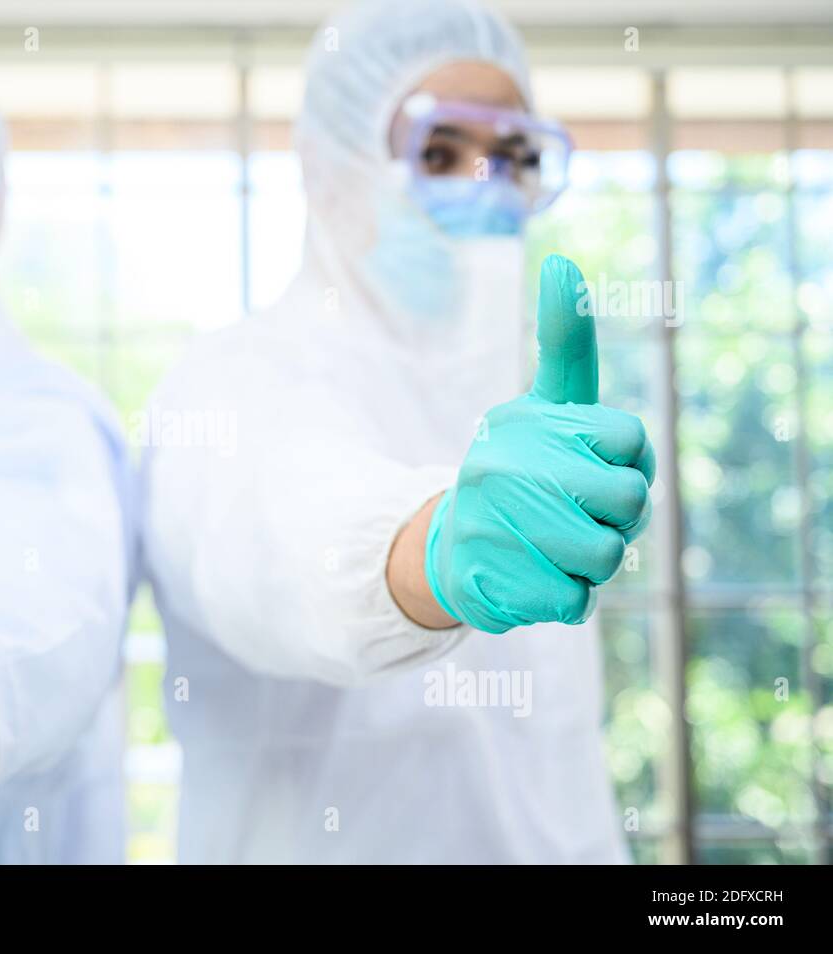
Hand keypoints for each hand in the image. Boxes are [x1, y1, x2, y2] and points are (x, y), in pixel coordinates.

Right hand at [424, 254, 655, 633]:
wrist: (450, 546)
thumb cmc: (521, 470)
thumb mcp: (545, 404)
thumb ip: (566, 342)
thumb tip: (561, 261)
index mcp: (523, 421)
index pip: (634, 439)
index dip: (629, 459)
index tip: (594, 460)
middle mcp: (499, 467)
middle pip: (629, 501)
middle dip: (620, 516)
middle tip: (581, 512)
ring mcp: (490, 527)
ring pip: (605, 554)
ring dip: (595, 560)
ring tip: (555, 545)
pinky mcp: (488, 584)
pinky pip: (576, 601)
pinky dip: (566, 596)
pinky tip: (533, 576)